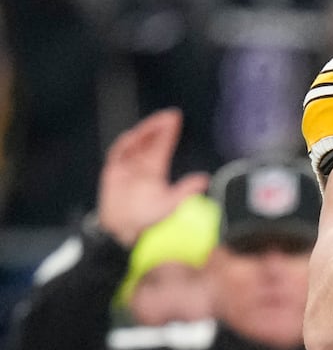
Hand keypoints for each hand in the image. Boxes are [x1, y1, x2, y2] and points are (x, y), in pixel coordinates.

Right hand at [97, 109, 208, 246]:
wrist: (125, 233)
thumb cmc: (149, 222)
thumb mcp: (170, 205)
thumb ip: (185, 191)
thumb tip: (204, 179)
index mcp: (155, 172)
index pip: (162, 147)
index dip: (168, 133)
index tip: (175, 118)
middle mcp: (141, 168)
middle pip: (149, 142)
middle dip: (157, 127)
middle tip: (169, 116)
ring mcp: (126, 169)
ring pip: (134, 145)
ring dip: (144, 133)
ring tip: (155, 124)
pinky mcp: (113, 174)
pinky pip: (118, 155)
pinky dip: (125, 145)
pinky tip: (134, 136)